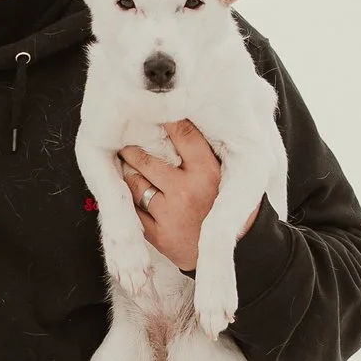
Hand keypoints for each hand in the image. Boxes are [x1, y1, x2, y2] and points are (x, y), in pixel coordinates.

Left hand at [119, 121, 257, 273]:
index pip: (182, 134)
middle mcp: (187, 192)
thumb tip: (177, 118)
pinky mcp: (157, 234)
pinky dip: (126, 197)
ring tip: (124, 160)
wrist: (236, 251)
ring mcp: (169, 214)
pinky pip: (131, 208)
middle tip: (124, 135)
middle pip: (146, 158)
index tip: (151, 108)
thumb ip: (203, 151)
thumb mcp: (225, 174)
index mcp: (209, 173)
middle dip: (131, 145)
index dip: (164, 118)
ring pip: (134, 182)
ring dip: (126, 170)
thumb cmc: (228, 205)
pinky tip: (127, 188)